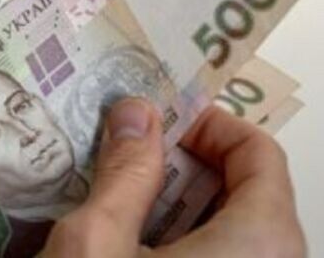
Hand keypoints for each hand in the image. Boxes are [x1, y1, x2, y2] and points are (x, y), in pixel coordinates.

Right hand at [43, 98, 303, 257]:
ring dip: (180, 207)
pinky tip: (133, 246)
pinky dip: (185, 243)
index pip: (260, 154)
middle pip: (249, 191)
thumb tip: (134, 113)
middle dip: (185, 166)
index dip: (208, 125)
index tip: (159, 123)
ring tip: (124, 204)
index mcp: (258, 245)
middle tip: (132, 160)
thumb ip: (122, 172)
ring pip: (234, 230)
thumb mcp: (97, 243)